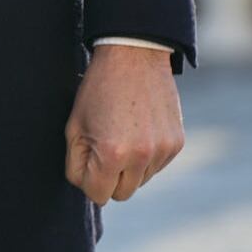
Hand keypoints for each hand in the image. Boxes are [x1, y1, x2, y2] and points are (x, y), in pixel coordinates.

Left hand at [64, 44, 184, 204]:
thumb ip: (76, 164)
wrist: (134, 57)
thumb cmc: (97, 90)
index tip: (86, 161)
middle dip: (108, 178)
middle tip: (102, 149)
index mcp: (111, 154)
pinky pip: (156, 166)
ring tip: (121, 134)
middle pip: (121, 194)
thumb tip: (88, 188)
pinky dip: (146, 156)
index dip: (87, 180)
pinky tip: (138, 130)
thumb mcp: (74, 126)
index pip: (98, 195)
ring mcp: (162, 151)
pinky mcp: (177, 144)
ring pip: (140, 181)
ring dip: (128, 168)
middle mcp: (141, 157)